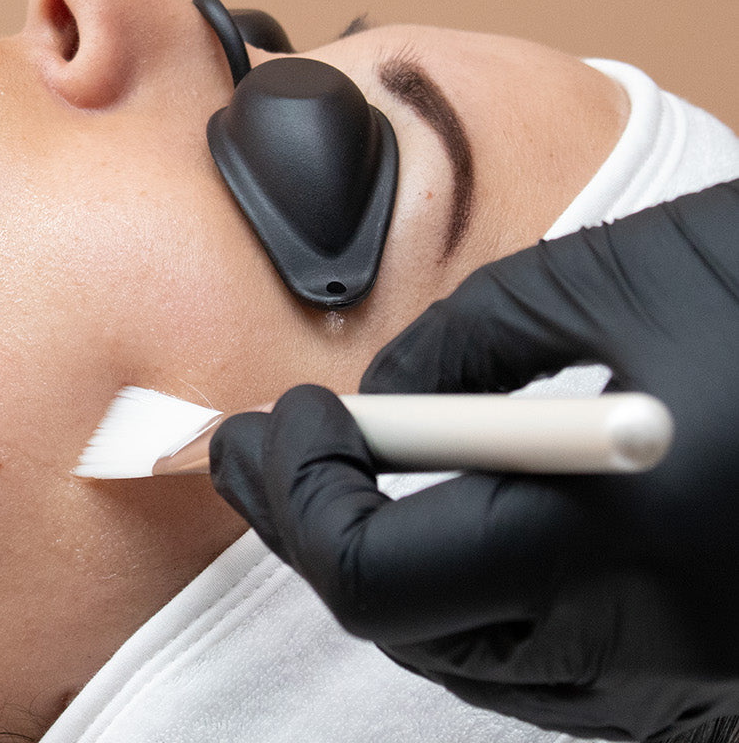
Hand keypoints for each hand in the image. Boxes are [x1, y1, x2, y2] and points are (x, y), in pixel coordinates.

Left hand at [210, 180, 738, 740]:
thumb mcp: (610, 279)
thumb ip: (462, 354)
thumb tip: (378, 411)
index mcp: (618, 538)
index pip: (374, 574)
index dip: (294, 496)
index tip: (270, 424)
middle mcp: (660, 641)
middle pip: (411, 630)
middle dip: (323, 535)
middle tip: (276, 453)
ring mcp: (704, 678)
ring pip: (481, 662)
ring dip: (400, 575)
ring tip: (355, 478)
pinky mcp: (734, 682)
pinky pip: (567, 672)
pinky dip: (491, 605)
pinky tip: (470, 527)